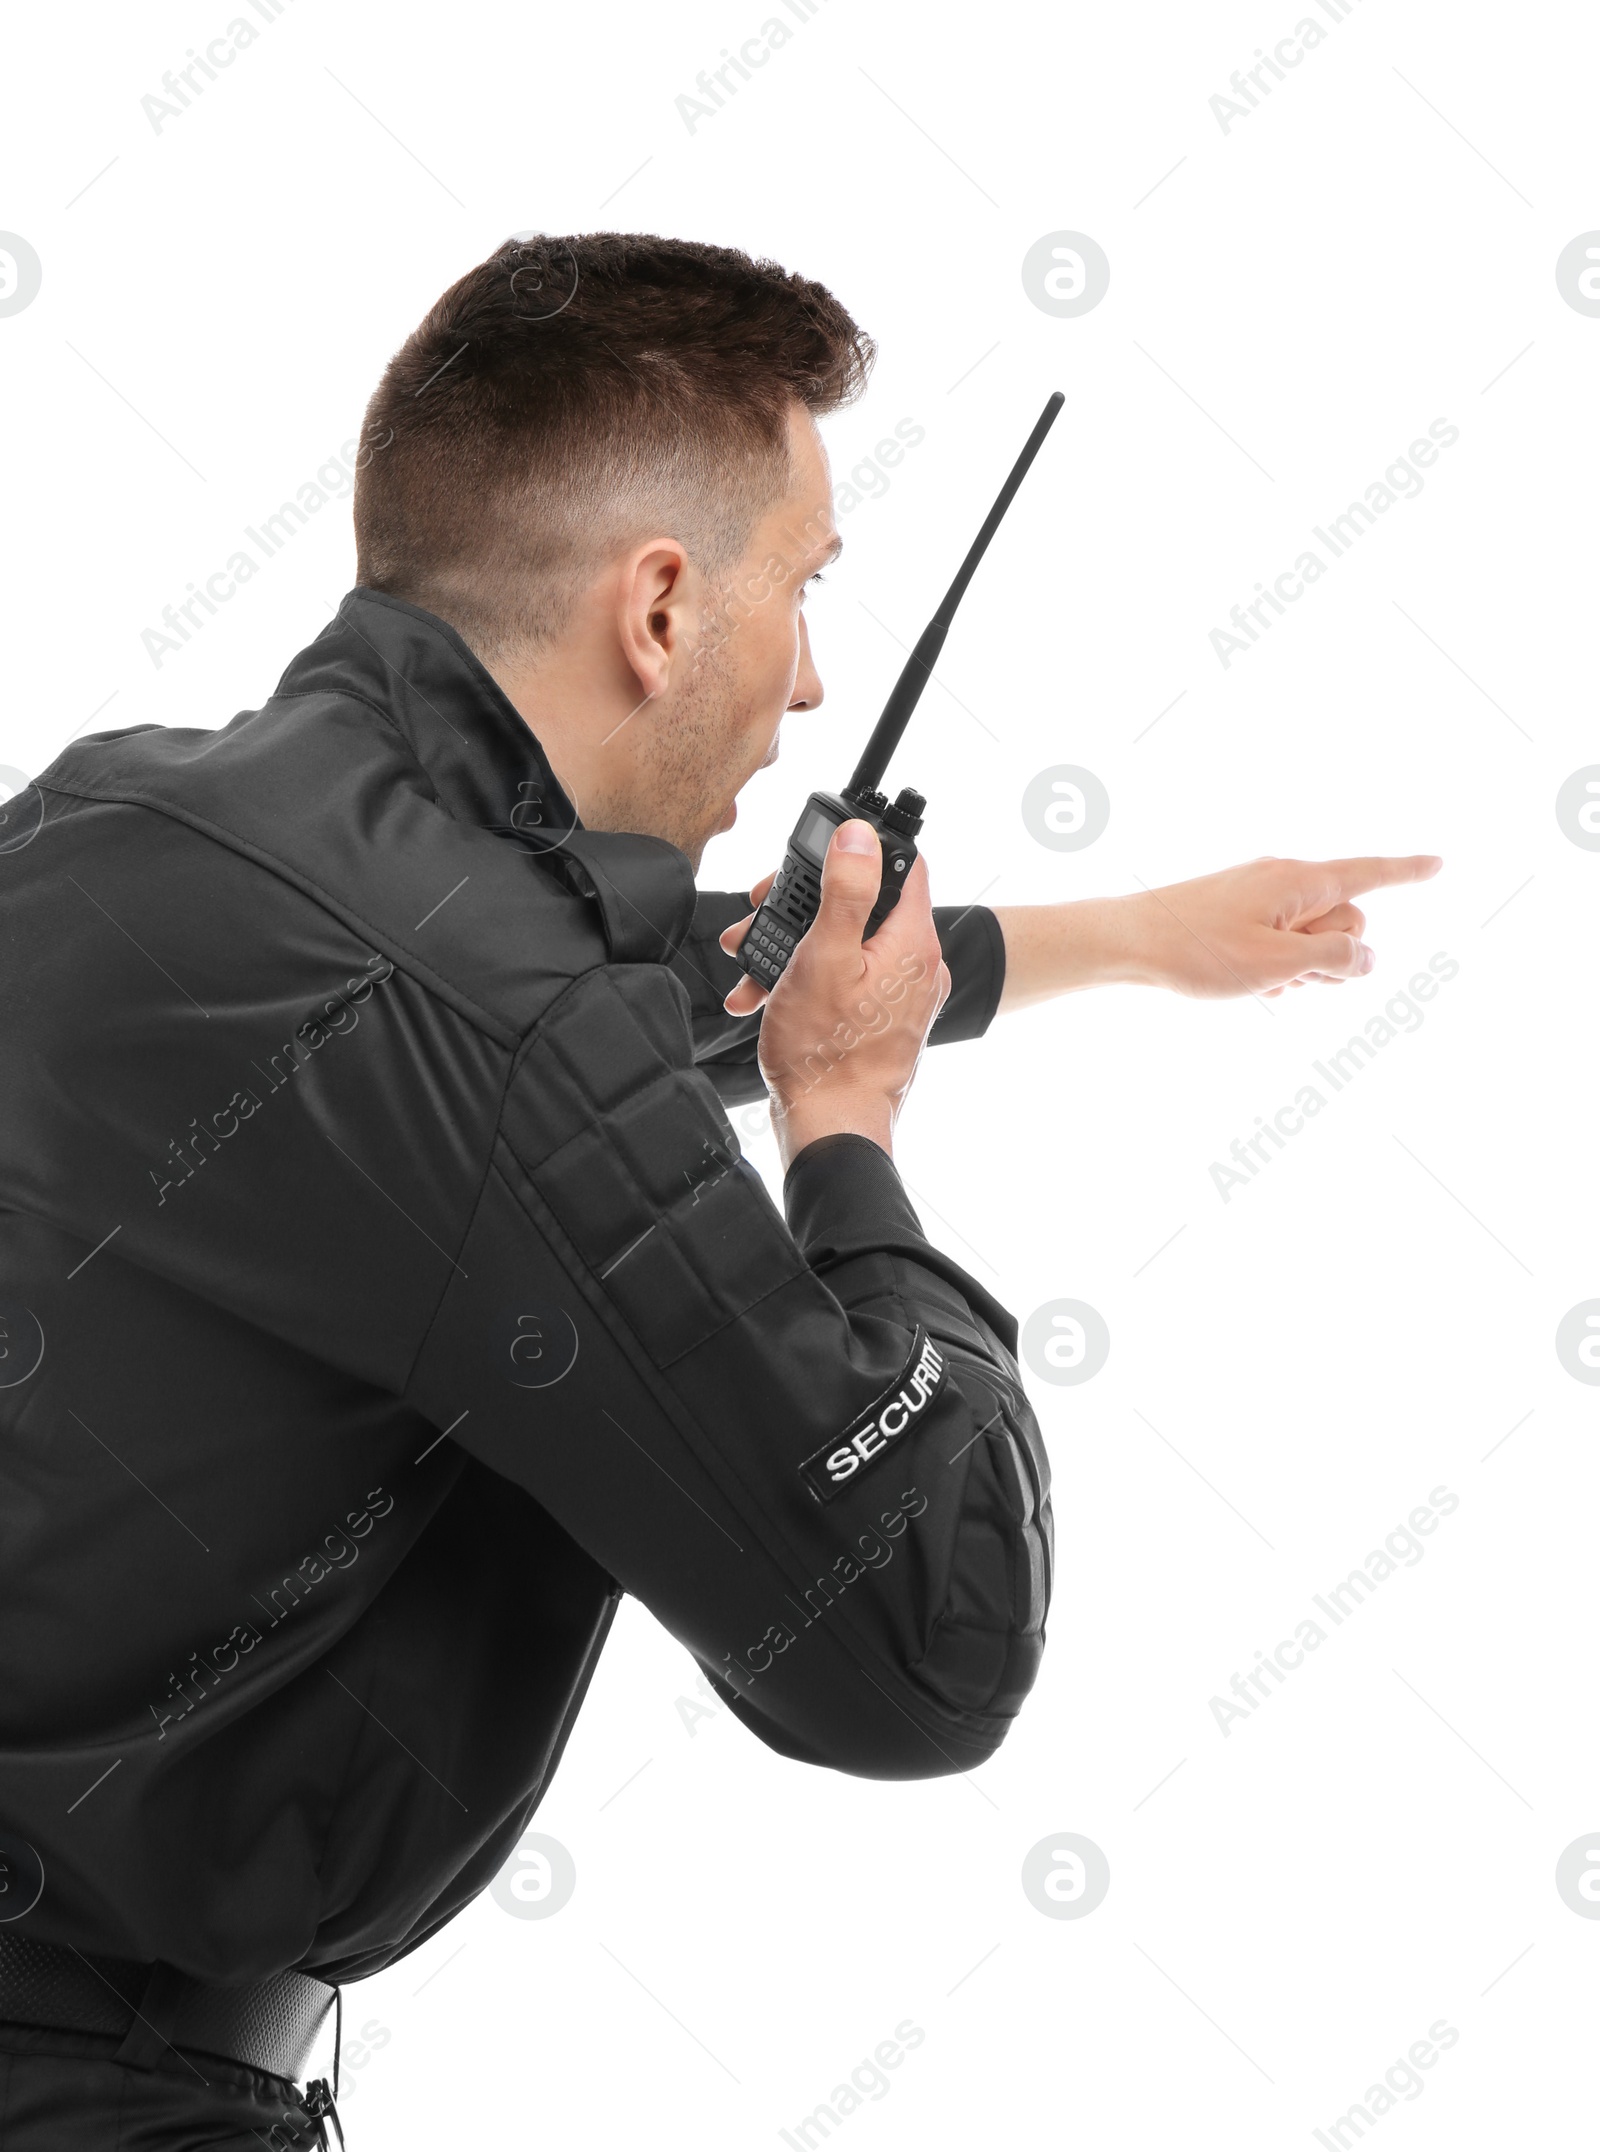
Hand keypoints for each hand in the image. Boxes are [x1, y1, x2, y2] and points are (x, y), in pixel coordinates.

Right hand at [718, 823, 949, 1168]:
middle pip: (864, 903)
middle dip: (804, 905)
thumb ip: (845, 891)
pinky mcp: (881, 1020)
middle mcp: (916, 965)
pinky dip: (806, 980)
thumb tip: (860, 836)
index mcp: (913, 941)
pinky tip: (764, 995)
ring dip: (792, 947)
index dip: (858, 848)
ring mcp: (900, 995)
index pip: (903, 863)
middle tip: (761, 915)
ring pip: (847, 944)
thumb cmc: (827, 1053)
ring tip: (749, 962)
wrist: (831, 1128)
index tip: (815, 856)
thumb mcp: (824, 956)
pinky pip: (845, 981)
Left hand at [992, 853, 1441, 1010]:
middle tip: (1287, 974)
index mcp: (1299, 881)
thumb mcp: (1279, 965)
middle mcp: (1283, 879)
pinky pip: (1277, 943)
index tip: (1440, 862)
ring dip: (1297, 968)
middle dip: (1332, 954)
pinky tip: (1239, 983)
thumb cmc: (1198, 952)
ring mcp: (1258, 895)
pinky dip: (1270, 967)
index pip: (1368, 874)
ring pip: (1309, 938)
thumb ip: (1335, 958)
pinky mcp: (1237, 912)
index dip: (1407, 873)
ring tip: (1253, 980)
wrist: (1127, 943)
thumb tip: (1368, 955)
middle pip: (1344, 920)